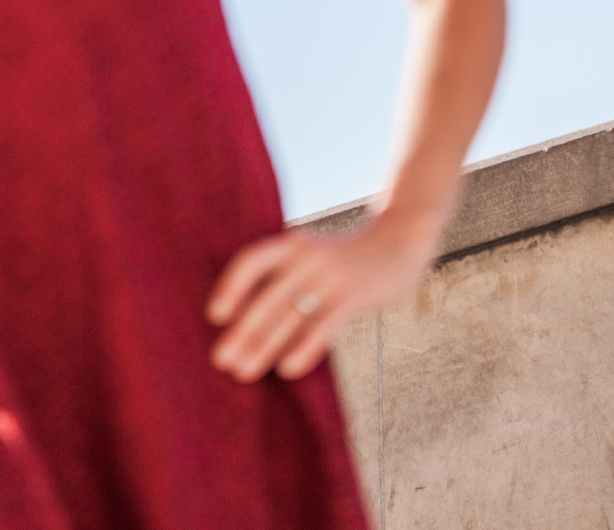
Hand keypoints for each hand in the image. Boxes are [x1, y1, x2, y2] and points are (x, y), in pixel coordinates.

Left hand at [206, 214, 440, 382]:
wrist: (399, 242)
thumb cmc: (343, 258)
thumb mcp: (311, 254)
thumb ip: (284, 275)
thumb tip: (243, 317)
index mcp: (290, 245)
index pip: (251, 261)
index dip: (231, 287)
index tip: (215, 316)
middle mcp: (306, 257)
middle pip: (267, 298)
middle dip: (242, 331)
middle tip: (222, 361)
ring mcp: (331, 276)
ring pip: (291, 315)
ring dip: (264, 346)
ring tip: (244, 371)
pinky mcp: (354, 296)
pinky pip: (323, 325)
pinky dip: (304, 348)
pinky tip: (287, 369)